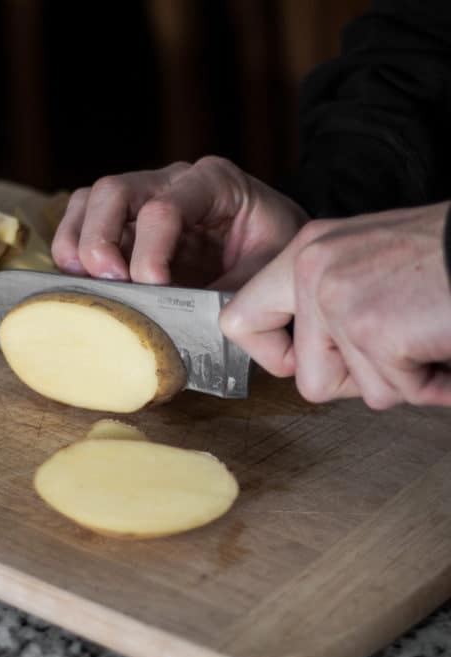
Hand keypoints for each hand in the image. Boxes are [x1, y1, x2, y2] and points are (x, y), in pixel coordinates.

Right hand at [52, 157, 307, 288]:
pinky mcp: (125, 219)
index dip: (151, 252)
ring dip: (78, 242)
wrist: (272, 236)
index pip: (165, 208)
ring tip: (83, 282)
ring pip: (91, 200)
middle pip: (114, 192)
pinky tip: (79, 279)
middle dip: (101, 240)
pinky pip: (83, 217)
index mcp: (213, 183)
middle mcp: (171, 181)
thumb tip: (195, 321)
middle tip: (108, 282)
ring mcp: (143, 196)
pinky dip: (72, 246)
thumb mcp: (268, 267)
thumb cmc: (271, 246)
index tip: (154, 288)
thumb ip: (234, 289)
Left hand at [219, 202, 450, 407]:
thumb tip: (298, 360)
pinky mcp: (374, 328)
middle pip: (304, 377)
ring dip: (398, 378)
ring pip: (352, 390)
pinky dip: (430, 382)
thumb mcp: (366, 264)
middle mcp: (312, 270)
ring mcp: (339, 299)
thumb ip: (325, 305)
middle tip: (395, 348)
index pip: (239, 320)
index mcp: (306, 251)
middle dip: (356, 379)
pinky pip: (395, 390)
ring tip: (424, 333)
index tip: (297, 360)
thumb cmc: (443, 259)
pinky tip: (442, 342)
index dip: (270, 355)